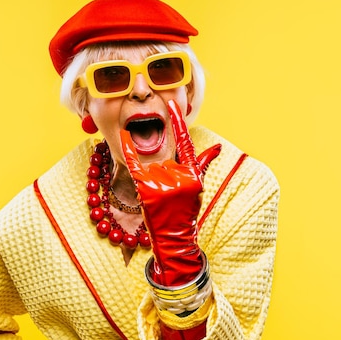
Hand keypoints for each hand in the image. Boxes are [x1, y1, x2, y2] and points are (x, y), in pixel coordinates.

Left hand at [120, 100, 220, 285]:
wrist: (174, 236)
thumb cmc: (185, 210)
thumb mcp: (197, 186)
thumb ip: (202, 162)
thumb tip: (217, 145)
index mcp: (192, 173)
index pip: (186, 142)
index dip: (178, 122)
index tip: (171, 103)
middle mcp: (178, 176)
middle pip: (165, 160)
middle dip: (165, 174)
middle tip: (169, 194)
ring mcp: (162, 182)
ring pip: (152, 167)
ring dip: (153, 180)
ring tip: (160, 199)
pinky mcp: (146, 188)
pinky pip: (135, 163)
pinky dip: (129, 149)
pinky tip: (123, 135)